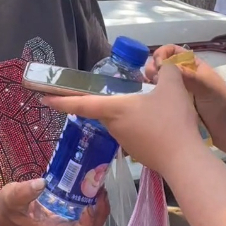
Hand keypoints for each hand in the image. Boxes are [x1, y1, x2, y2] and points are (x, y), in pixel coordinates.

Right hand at [0, 179, 109, 225]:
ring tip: (99, 187)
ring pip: (92, 221)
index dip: (89, 220)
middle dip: (100, 210)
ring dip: (99, 206)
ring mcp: (66, 222)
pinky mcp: (68, 216)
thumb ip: (24, 191)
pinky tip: (94, 190)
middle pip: (90, 225)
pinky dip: (95, 204)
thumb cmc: (10, 206)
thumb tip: (40, 183)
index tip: (91, 204)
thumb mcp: (13, 196)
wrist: (7, 209)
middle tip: (100, 190)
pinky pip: (87, 215)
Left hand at [42, 65, 205, 173]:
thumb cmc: (171, 121)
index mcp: (114, 108)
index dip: (60, 100)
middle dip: (106, 100)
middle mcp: (114, 125)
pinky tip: (158, 120)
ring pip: (120, 120)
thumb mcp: (172, 87)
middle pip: (103, 110)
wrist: (183, 160)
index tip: (43, 98)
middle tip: (118, 89)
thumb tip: (164, 65)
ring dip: (127, 112)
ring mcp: (125, 141)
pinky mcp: (138, 151)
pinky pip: (134, 131)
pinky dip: (139, 124)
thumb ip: (166, 71)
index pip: (81, 103)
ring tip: (149, 103)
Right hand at [145, 45, 225, 104]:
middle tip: (151, 79)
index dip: (163, 54)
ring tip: (150, 89)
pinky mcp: (176, 108)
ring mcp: (180, 93)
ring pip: (161, 82)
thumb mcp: (205, 85)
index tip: (157, 64)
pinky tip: (150, 101)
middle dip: (154, 68)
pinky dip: (155, 97)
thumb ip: (186, 73)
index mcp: (193, 66)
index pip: (173, 52)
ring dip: (153, 82)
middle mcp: (184, 77)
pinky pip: (162, 98)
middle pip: (163, 66)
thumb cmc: (221, 103)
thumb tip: (162, 64)